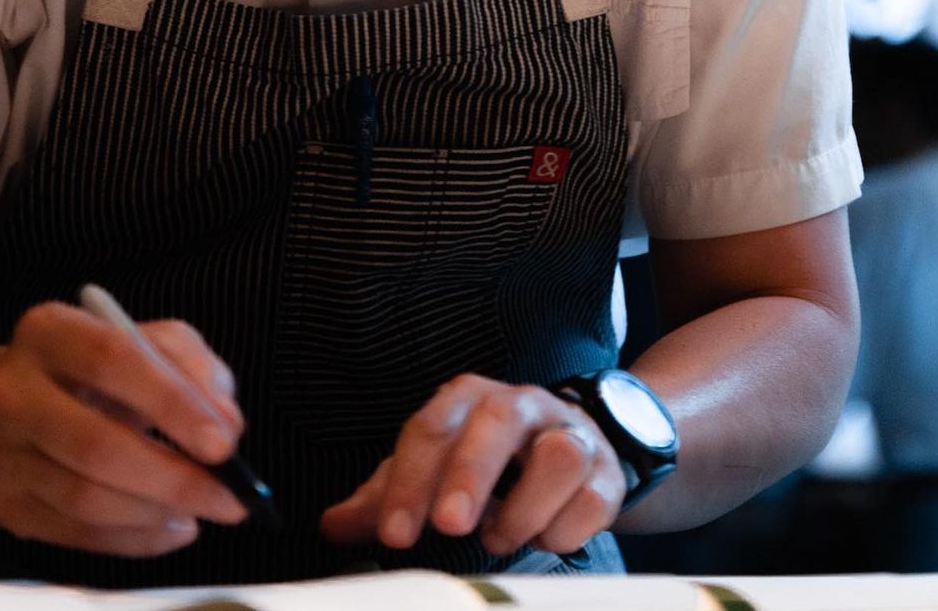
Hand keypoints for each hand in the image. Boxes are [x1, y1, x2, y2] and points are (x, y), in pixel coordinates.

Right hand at [0, 301, 249, 556]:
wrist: (18, 397)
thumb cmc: (103, 364)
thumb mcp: (153, 340)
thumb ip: (195, 369)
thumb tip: (226, 426)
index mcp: (50, 331)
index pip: (111, 360)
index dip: (171, 403)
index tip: (223, 444)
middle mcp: (11, 392)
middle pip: (94, 445)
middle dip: (173, 477)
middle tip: (229, 495)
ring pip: (85, 499)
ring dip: (158, 512)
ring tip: (205, 508)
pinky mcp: (4, 504)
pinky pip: (76, 535)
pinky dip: (136, 539)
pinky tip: (174, 526)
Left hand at [320, 372, 626, 556]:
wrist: (571, 442)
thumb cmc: (488, 457)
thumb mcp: (432, 469)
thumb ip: (385, 496)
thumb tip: (332, 523)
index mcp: (467, 399)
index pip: (432, 428)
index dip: (410, 481)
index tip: (394, 533)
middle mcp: (519, 405)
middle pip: (496, 422)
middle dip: (471, 474)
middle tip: (450, 526)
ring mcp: (567, 433)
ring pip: (557, 454)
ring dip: (525, 506)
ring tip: (500, 537)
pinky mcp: (605, 470)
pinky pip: (593, 496)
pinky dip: (566, 526)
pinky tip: (545, 536)